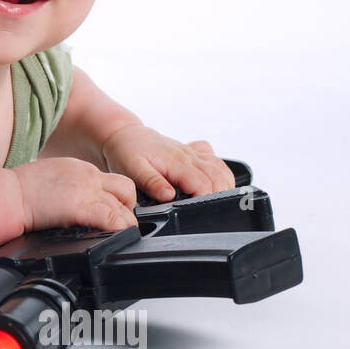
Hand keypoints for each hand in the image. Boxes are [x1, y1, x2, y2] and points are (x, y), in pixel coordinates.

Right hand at [11, 158, 137, 234]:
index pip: (109, 181)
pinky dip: (119, 229)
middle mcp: (87, 176)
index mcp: (78, 168)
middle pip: (126, 189)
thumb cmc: (18, 192)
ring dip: (125, 222)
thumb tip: (68, 202)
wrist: (6, 195)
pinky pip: (114, 219)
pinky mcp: (82, 207)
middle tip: (118, 222)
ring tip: (119, 234)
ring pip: (125, 206)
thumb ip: (66, 188)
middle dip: (127, 207)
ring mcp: (87, 191)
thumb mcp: (48, 180)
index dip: (115, 198)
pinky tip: (115, 237)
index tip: (112, 209)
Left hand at [99, 125, 236, 202]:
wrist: (125, 135)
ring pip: (221, 169)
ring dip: (224, 186)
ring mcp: (193, 154)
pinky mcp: (193, 153)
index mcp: (177, 162)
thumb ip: (152, 182)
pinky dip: (221, 174)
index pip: (203, 184)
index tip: (198, 213)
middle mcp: (189, 157)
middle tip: (207, 212)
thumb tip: (168, 196)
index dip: (204, 201)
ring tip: (213, 203)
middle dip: (218, 197)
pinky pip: (216, 161)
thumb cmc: (127, 152)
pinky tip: (214, 184)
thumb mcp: (133, 169)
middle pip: (218, 178)